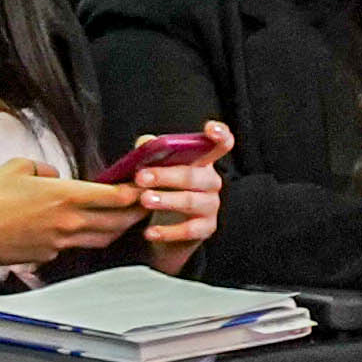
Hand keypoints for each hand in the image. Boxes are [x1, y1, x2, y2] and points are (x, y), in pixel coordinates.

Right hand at [0, 163, 143, 288]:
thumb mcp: (17, 167)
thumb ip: (44, 169)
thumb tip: (55, 176)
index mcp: (66, 195)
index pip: (114, 196)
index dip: (134, 192)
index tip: (142, 186)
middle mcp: (69, 222)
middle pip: (117, 221)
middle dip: (135, 213)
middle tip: (144, 204)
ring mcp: (60, 242)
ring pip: (101, 238)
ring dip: (116, 229)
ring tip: (123, 220)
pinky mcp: (48, 255)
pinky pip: (74, 246)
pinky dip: (83, 237)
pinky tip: (80, 230)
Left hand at [126, 137, 225, 273]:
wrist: (163, 229)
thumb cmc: (160, 190)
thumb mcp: (153, 170)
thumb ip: (150, 153)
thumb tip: (145, 143)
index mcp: (202, 161)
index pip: (221, 144)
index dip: (219, 134)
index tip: (209, 129)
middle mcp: (211, 181)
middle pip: (194, 175)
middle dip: (166, 175)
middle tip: (140, 177)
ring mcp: (210, 205)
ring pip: (190, 201)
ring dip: (166, 200)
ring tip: (144, 200)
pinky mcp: (206, 228)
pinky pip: (189, 230)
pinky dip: (167, 231)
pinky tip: (149, 232)